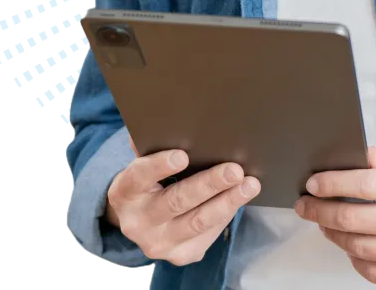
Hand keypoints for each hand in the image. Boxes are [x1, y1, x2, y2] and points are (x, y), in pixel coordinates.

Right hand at [104, 134, 260, 265]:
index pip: (139, 177)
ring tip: (250, 184)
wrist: (140, 221)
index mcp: (126, 192)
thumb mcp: (144, 164)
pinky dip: (227, 213)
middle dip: (209, 185)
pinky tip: (241, 197)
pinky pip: (208, 233)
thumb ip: (154, 146)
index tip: (182, 155)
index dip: (160, 166)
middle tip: (234, 170)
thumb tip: (170, 120)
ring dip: (228, 201)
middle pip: (176, 201)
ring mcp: (159, 243)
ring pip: (198, 222)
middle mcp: (138, 222)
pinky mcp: (181, 254)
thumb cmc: (149, 181)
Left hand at [294, 146, 375, 288]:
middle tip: (306, 205)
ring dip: (333, 235)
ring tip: (325, 223)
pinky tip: (351, 245)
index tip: (313, 184)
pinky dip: (354, 258)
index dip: (331, 184)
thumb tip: (361, 159)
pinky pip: (371, 272)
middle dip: (319, 211)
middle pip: (351, 220)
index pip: (362, 186)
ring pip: (356, 248)